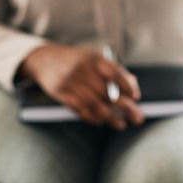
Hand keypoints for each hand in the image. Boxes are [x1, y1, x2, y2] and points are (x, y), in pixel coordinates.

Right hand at [18, 43, 141, 128]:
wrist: (44, 59)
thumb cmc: (76, 60)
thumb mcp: (94, 58)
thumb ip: (113, 70)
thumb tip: (133, 86)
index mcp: (94, 59)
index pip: (114, 73)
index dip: (127, 86)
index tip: (136, 97)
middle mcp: (83, 71)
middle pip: (107, 92)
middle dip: (125, 107)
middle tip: (138, 117)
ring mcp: (71, 83)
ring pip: (94, 105)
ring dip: (110, 118)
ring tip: (122, 125)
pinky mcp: (62, 95)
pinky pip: (80, 110)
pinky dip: (92, 117)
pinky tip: (102, 122)